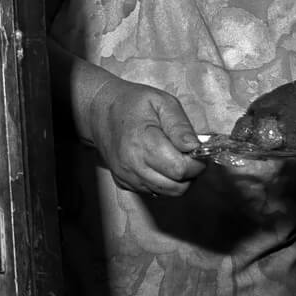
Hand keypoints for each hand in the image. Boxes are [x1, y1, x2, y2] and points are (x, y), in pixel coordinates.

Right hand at [86, 76, 204, 195]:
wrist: (98, 111)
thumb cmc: (131, 103)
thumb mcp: (162, 102)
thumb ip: (180, 126)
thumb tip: (195, 147)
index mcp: (143, 142)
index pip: (180, 169)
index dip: (196, 163)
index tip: (197, 150)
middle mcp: (132, 165)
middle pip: (176, 187)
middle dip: (190, 174)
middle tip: (187, 154)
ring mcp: (127, 176)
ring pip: (166, 193)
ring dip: (177, 180)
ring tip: (173, 157)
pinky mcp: (124, 182)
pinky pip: (152, 191)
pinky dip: (162, 182)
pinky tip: (159, 163)